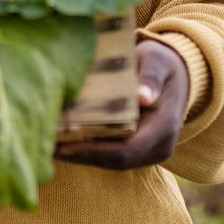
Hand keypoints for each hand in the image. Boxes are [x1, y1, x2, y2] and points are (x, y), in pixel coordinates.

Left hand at [54, 38, 188, 170]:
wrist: (177, 75)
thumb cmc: (161, 64)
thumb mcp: (157, 62)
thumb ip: (150, 77)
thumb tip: (143, 97)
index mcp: (165, 127)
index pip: (126, 150)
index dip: (93, 151)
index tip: (64, 145)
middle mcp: (159, 146)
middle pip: (115, 161)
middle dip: (80, 155)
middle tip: (46, 146)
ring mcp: (149, 152)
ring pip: (111, 162)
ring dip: (81, 155)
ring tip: (48, 145)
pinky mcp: (139, 151)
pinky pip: (111, 156)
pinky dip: (88, 150)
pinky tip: (63, 141)